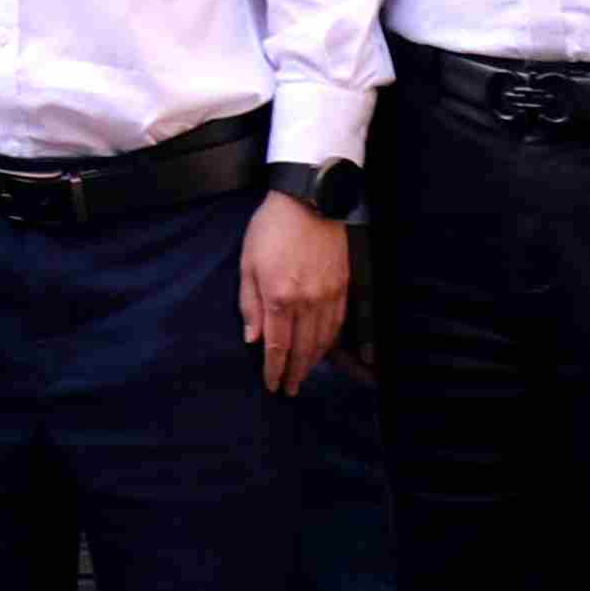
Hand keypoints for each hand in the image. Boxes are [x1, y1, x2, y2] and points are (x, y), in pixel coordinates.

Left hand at [241, 195, 352, 389]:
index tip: (272, 385)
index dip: (274, 370)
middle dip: (295, 374)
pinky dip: (330, 342)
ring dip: (313, 362)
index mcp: (279, 297)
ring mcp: (328, 295)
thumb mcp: (247, 262)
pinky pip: (337, 323)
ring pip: (323, 340)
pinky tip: (323, 349)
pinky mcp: (342, 286)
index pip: (277, 346)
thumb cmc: (271, 228)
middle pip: (302, 349)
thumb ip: (249, 303)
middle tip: (290, 390)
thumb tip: (252, 338)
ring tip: (305, 375)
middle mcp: (306, 302)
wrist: (309, 200)